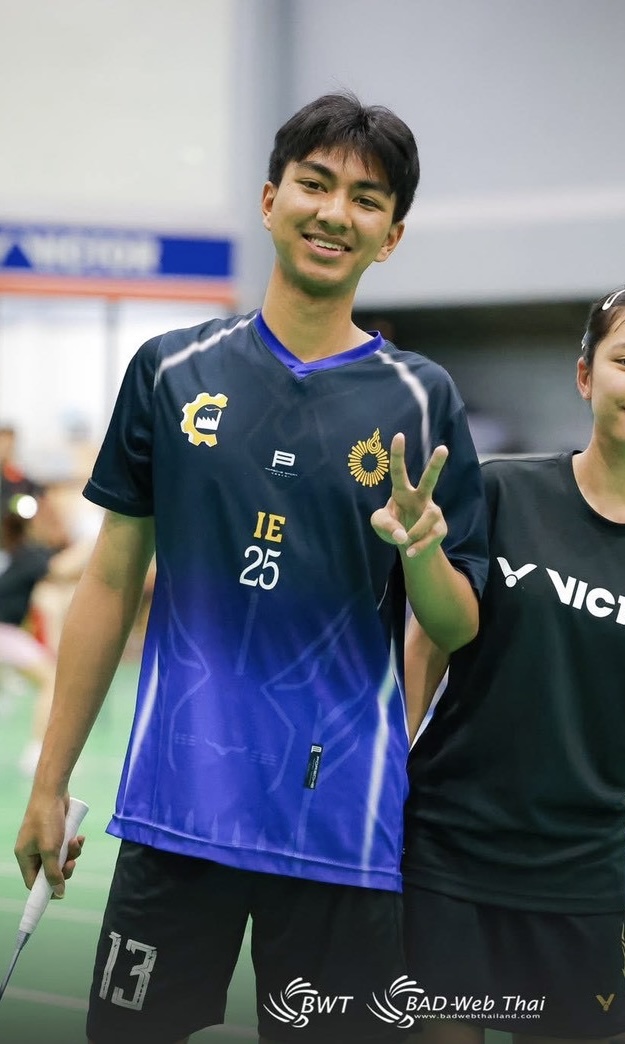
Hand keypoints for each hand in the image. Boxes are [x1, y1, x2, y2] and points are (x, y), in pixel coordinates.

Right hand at [15, 794, 84, 897]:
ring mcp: (45, 841)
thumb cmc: (47, 821)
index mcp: (25, 857)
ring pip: (61, 858)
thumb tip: (57, 893)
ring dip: (71, 854)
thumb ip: (53, 873)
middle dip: (63, 868)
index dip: (46, 889)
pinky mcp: (56, 833)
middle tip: (72, 863)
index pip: (33, 882)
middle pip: (50, 871)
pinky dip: (73, 844)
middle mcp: (33, 850)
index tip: (61, 893)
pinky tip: (79, 837)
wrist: (53, 791)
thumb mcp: (50, 850)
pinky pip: (66, 846)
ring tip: (76, 842)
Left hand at [370, 434, 447, 559]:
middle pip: (430, 479)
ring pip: (426, 519)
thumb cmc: (393, 527)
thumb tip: (402, 535)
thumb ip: (385, 525)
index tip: (399, 435)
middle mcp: (420, 498)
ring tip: (403, 541)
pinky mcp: (441, 528)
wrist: (410, 548)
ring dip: (412, 533)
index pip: (398, 471)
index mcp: (402, 492)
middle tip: (443, 448)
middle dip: (436, 464)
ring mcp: (433, 512)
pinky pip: (429, 537)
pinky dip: (416, 547)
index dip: (398, 454)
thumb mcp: (380, 524)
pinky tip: (409, 552)